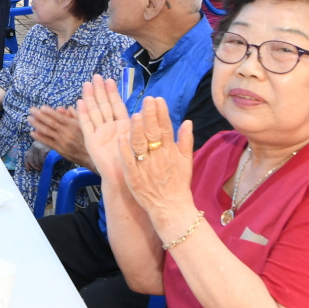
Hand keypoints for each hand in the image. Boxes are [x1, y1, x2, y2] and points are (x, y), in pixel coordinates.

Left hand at [30, 104, 90, 167]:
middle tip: (31, 110)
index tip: (41, 107)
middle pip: (50, 123)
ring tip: (29, 119)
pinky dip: (39, 137)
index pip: (59, 117)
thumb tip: (63, 108)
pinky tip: (32, 132)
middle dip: (40, 115)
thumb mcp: (85, 124)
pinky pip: (47, 142)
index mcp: (73, 125)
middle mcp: (66, 132)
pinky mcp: (59, 149)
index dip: (49, 112)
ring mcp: (61, 141)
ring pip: (47, 131)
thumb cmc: (90, 138)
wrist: (92, 157)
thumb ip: (75, 115)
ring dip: (37, 124)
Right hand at [75, 75, 131, 186]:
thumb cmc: (136, 162)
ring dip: (90, 98)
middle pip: (103, 105)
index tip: (110, 79)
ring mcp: (99, 134)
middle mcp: (110, 128)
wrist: (126, 179)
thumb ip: (142, 122)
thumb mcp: (142, 139)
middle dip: (100, 91)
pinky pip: (86, 125)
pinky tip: (79, 102)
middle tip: (96, 76)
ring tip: (87, 84)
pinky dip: (82, 114)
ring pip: (94, 112)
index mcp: (123, 126)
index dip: (113, 93)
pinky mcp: (91, 142)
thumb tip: (150, 105)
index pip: (116, 105)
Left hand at [115, 97, 196, 228]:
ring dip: (138, 130)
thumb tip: (187, 121)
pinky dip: (125, 150)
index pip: (165, 128)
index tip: (157, 99)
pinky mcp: (134, 176)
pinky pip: (128, 161)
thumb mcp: (186, 162)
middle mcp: (157, 156)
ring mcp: (145, 166)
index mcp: (170, 151)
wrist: (171, 208)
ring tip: (135, 114)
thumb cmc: (178, 184)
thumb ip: (185, 140)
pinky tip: (120, 137)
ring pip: (140, 145)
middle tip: (147, 100)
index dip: (161, 114)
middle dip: (150, 116)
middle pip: (153, 133)